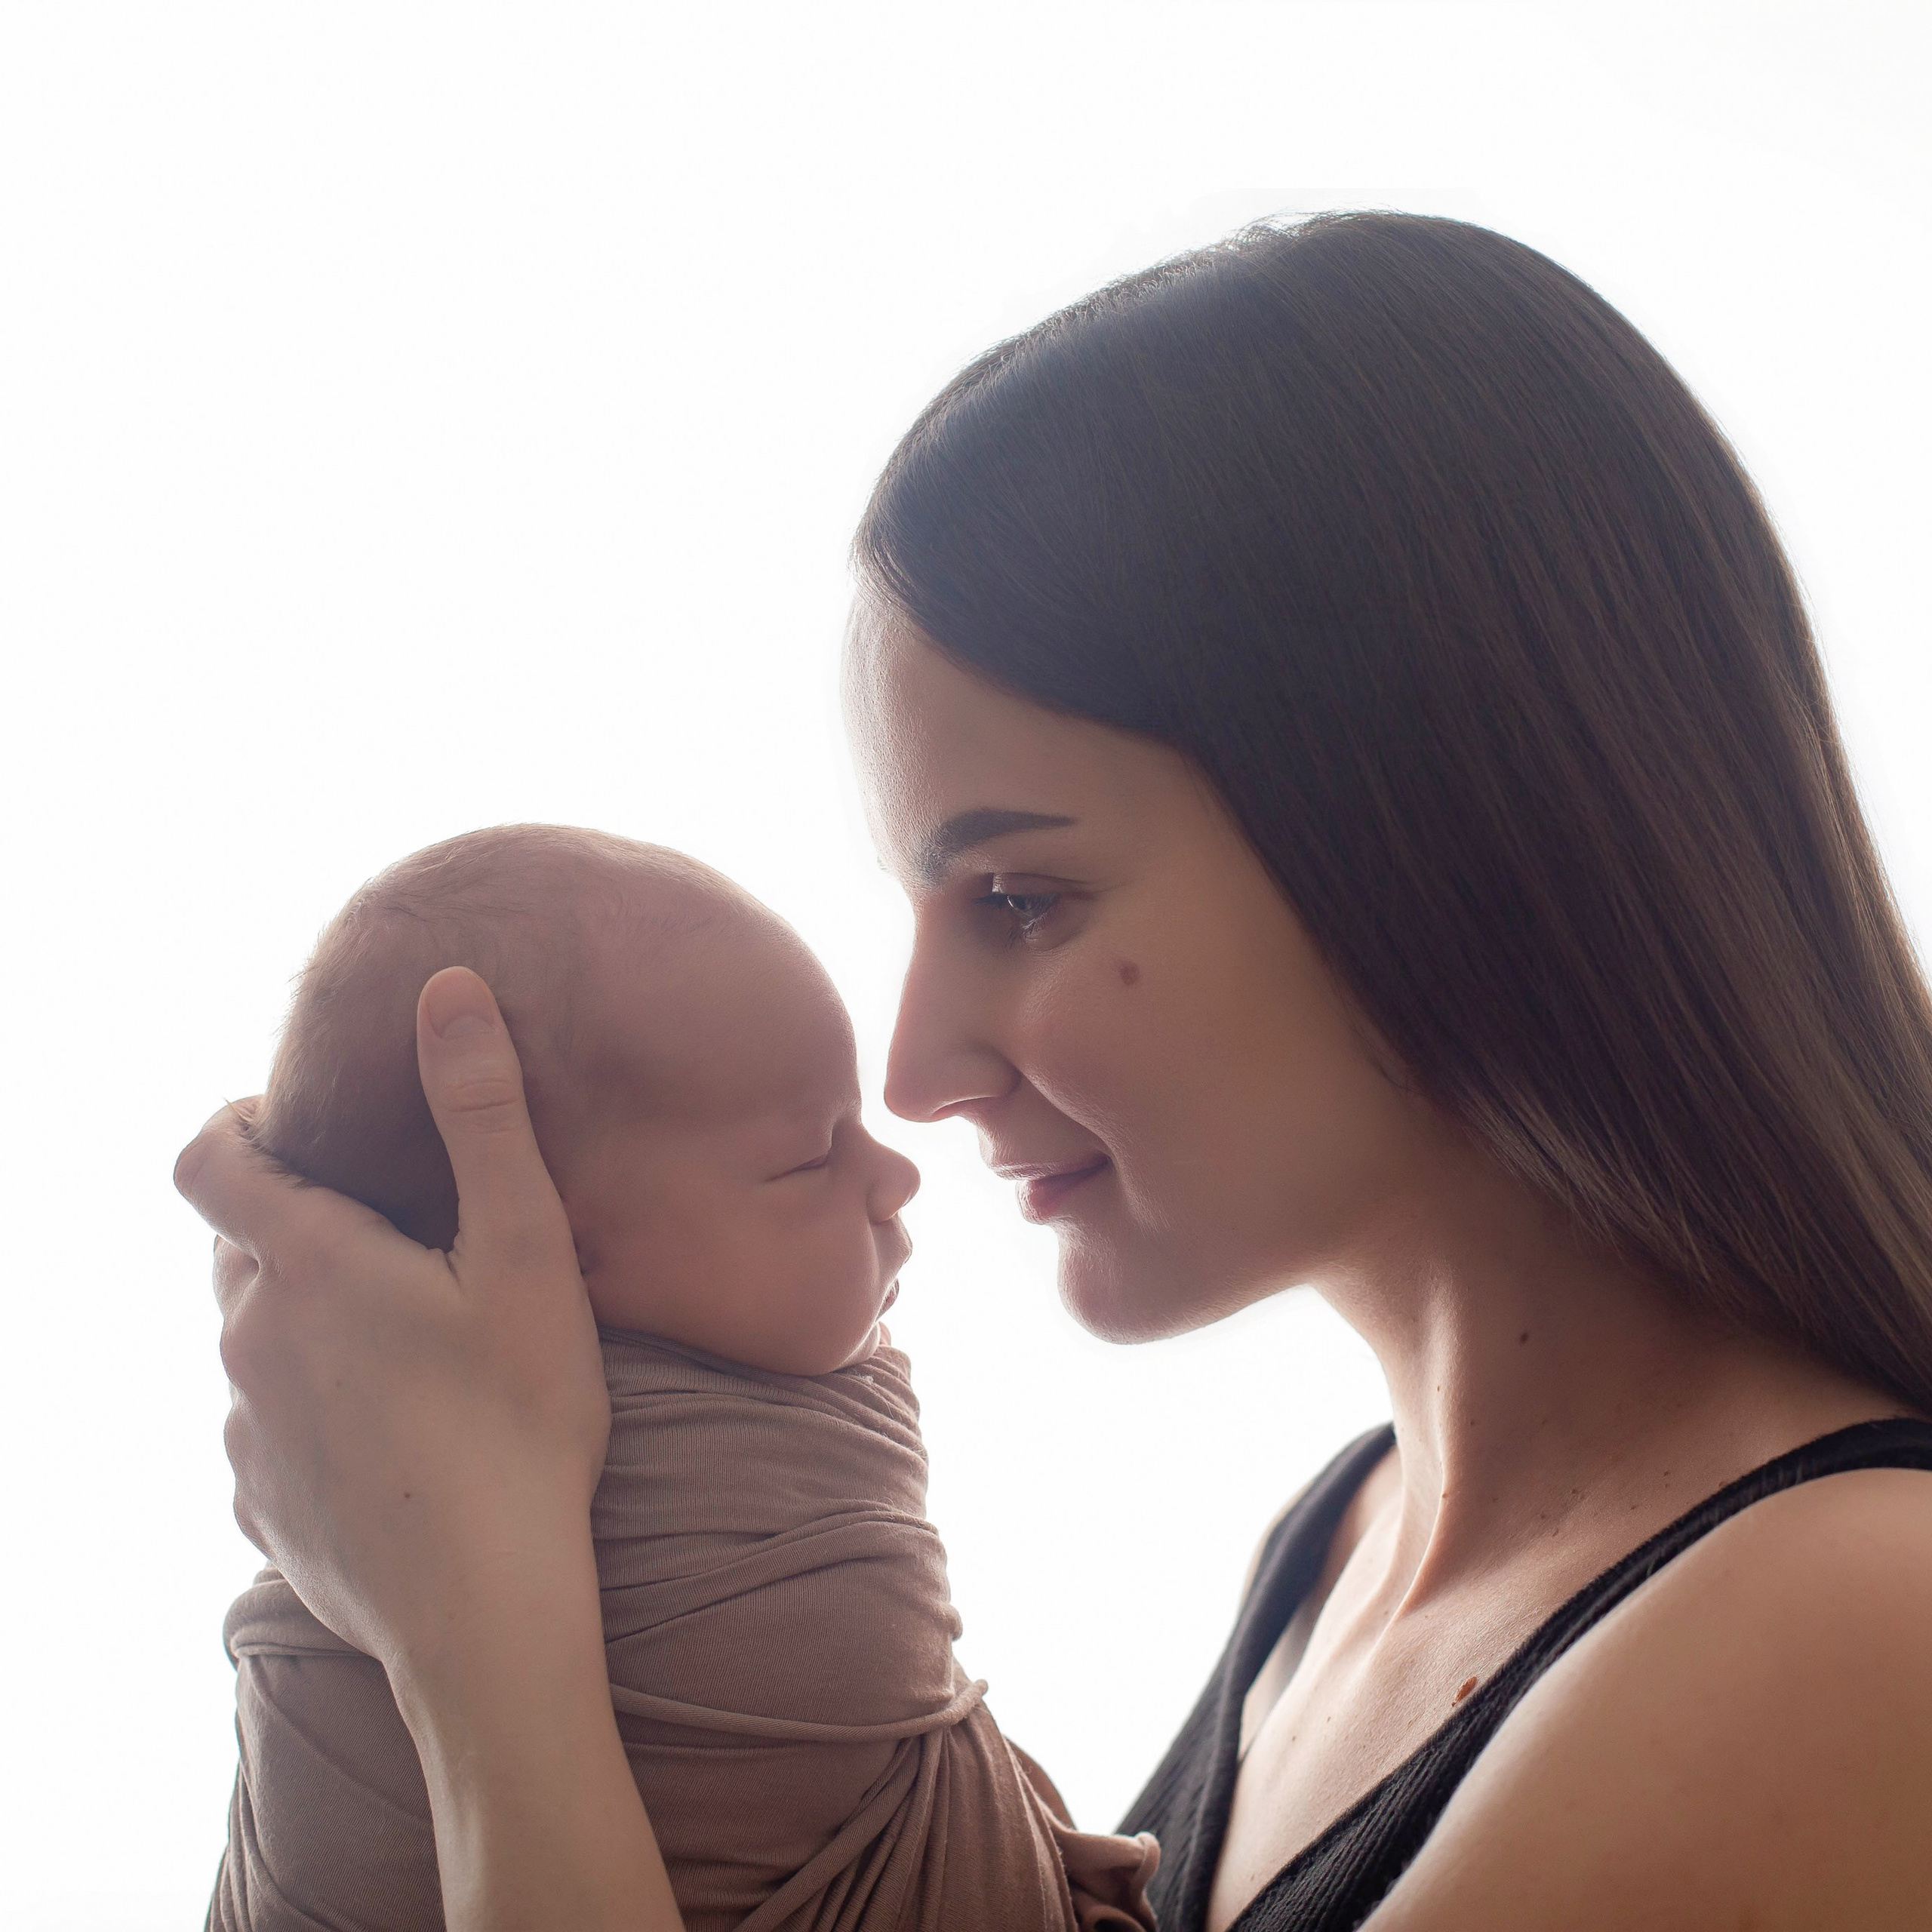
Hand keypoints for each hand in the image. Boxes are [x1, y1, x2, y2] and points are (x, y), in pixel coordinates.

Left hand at [180, 968, 681, 1927]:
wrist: (485, 1611)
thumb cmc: (517, 1419)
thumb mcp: (523, 1252)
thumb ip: (481, 1113)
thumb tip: (447, 985)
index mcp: (304, 1265)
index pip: (208, 1160)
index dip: (235, 1124)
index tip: (298, 1124)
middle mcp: (246, 1340)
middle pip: (236, 1250)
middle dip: (296, 1225)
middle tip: (396, 1239)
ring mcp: (242, 1430)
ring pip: (253, 1341)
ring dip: (308, 1322)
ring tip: (408, 1345)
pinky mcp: (257, 1504)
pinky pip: (266, 1427)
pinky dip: (312, 1410)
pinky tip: (394, 1436)